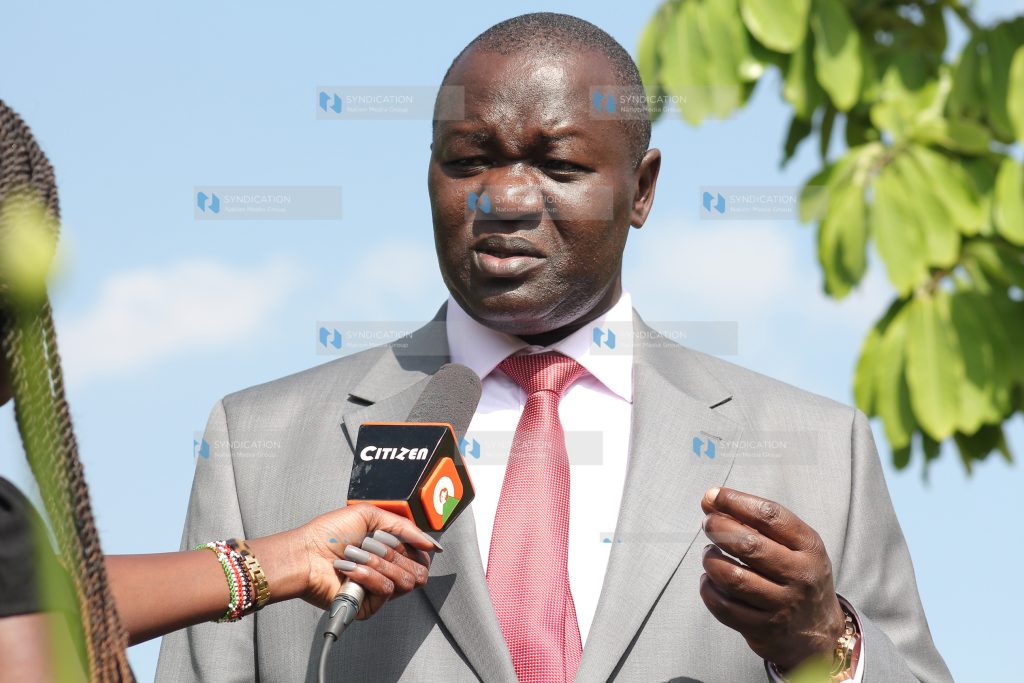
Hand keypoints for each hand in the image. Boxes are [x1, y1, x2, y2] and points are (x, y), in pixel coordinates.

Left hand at [249, 504, 437, 619]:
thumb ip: (406, 527)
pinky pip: (386, 591)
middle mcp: (387, 571)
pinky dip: (367, 575)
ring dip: (378, 563)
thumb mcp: (370, 515)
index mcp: (389, 551)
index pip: (421, 557)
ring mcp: (378, 590)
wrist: (306, 554)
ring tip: (356, 556)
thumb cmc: (329, 534)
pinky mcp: (369, 606)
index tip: (401, 539)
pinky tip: (350, 570)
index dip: (416, 548)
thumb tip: (431, 544)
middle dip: (394, 553)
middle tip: (371, 545)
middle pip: (418, 571)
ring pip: (404, 581)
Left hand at [699, 487, 845, 671]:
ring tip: (710, 553)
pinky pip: (724, 606)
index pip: (770, 516)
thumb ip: (752, 521)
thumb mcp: (791, 545)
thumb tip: (709, 500)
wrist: (818, 632)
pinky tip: (710, 579)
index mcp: (809, 547)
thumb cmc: (797, 576)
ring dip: (711, 560)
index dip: (735, 502)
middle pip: (749, 546)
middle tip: (707, 524)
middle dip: (719, 529)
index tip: (713, 495)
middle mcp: (800, 576)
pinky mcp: (764, 628)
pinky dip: (708, 588)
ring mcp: (782, 605)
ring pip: (733, 578)